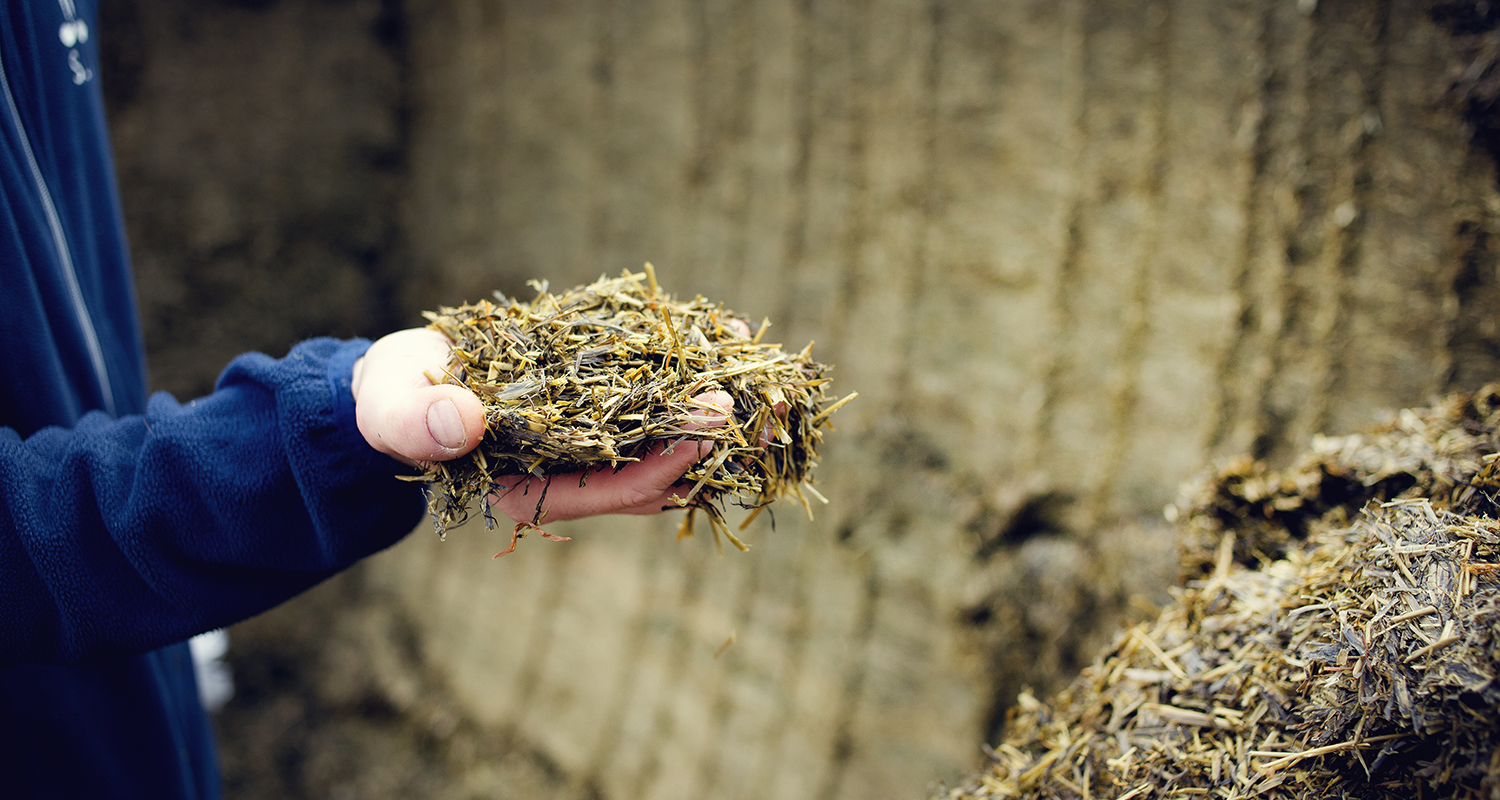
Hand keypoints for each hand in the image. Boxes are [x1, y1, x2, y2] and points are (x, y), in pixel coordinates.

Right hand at [352, 328, 732, 523]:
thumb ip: (417, 424)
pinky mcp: (601, 398)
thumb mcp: (392, 412)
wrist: (403, 381)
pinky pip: (657, 388)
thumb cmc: (392, 403)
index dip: (665, 458)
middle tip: (764, 407)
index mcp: (536, 492)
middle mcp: (576, 473)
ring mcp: (594, 438)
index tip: (708, 424)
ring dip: (718, 405)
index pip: (615, 489)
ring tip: (764, 369)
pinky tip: (730, 331)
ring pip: (669, 431)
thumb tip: (463, 421)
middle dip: (714, 441)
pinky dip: (693, 362)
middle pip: (660, 468)